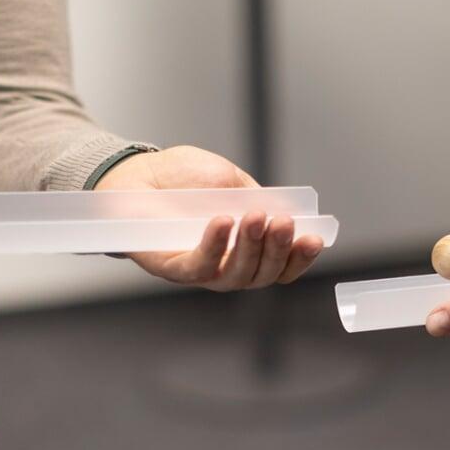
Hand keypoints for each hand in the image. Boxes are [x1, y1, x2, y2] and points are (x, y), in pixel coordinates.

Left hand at [95, 146, 322, 290]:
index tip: (314, 238)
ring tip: (256, 219)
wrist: (135, 173)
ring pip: (236, 276)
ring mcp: (201, 271)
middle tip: (283, 222)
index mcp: (246, 249)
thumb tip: (285, 212)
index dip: (300, 257)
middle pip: (263, 274)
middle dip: (279, 249)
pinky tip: (223, 222)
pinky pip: (199, 265)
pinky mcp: (173, 268)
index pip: (281, 265)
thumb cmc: (182, 178)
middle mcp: (227, 267)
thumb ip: (255, 197)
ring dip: (251, 248)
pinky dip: (215, 245)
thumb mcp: (229, 180)